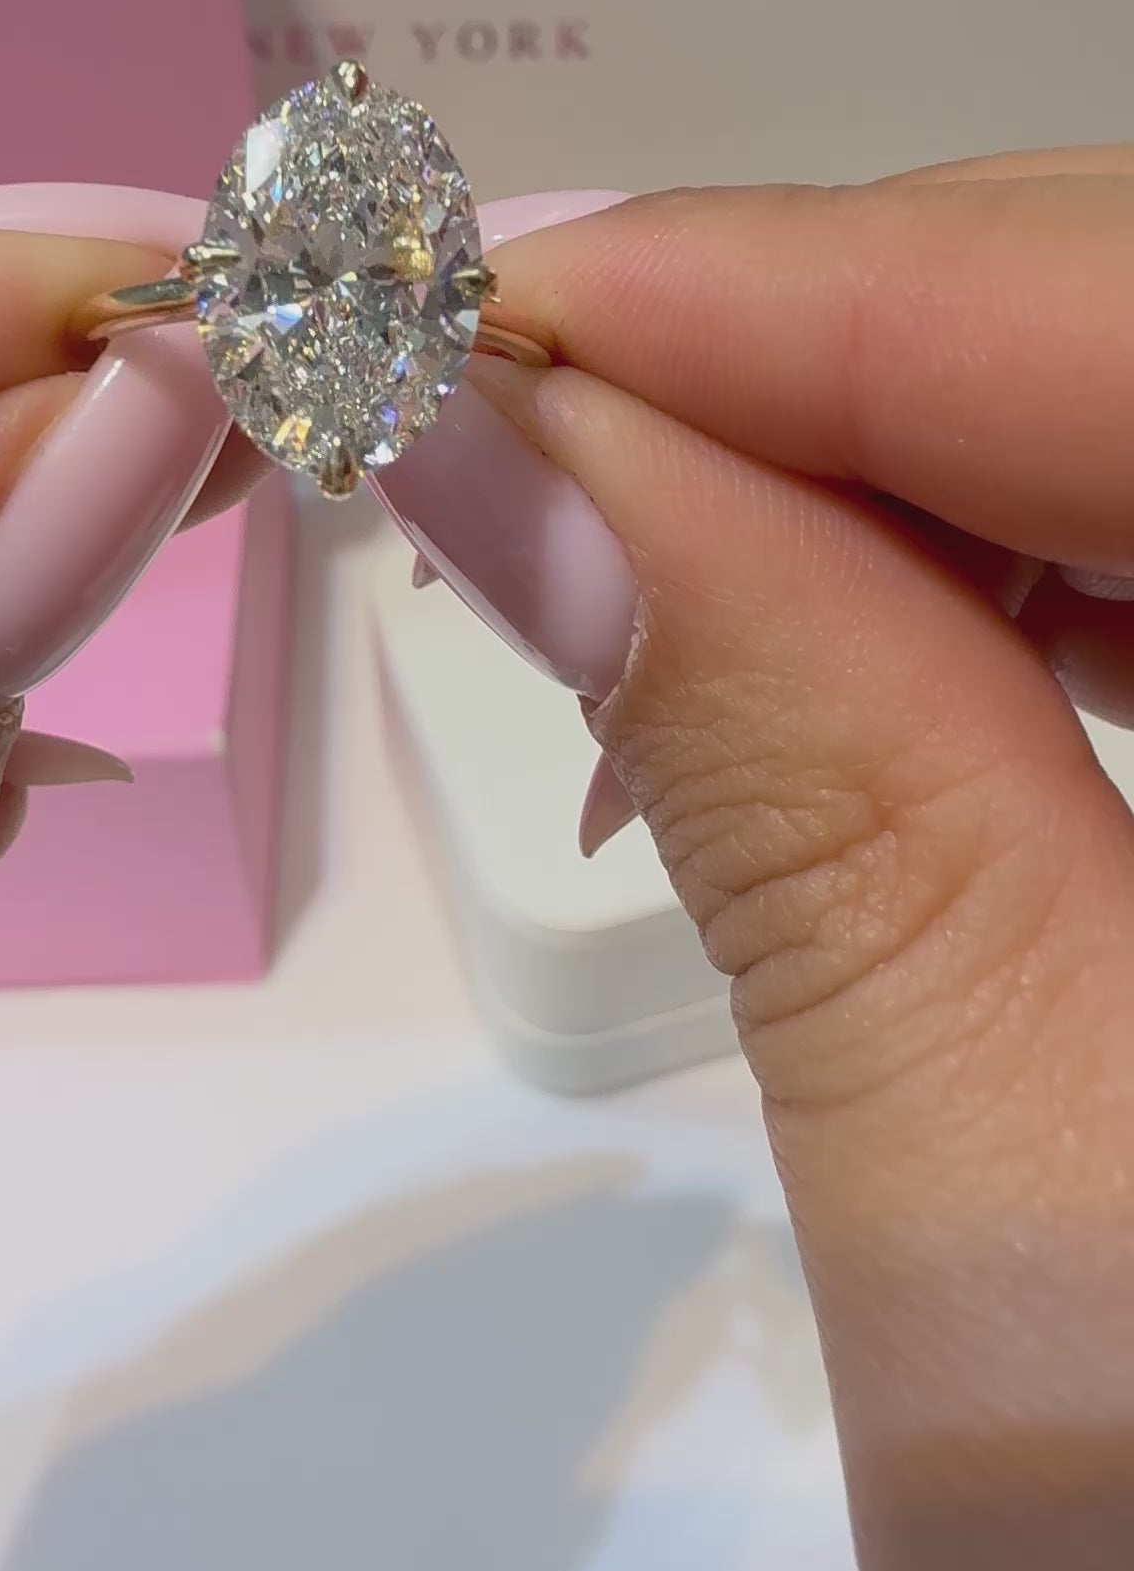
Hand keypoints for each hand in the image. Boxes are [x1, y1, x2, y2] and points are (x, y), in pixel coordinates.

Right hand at [477, 150, 1133, 1570]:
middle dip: (886, 329)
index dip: (854, 289)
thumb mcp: (1023, 1281)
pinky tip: (890, 624)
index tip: (515, 315)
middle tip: (547, 414)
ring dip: (947, 431)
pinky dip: (1055, 557)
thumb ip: (809, 801)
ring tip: (668, 529)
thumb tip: (514, 449)